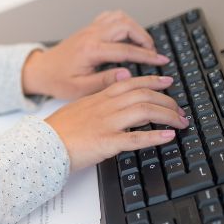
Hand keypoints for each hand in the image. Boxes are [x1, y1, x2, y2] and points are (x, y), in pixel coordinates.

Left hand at [22, 10, 168, 99]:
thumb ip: (105, 81)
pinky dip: (124, 22)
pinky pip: (111, 16)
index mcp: (90, 51)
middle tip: (153, 53)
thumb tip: (127, 74)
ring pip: (120, 17)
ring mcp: (90, 29)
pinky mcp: (89, 28)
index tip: (161, 61)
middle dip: (144, 38)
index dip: (147, 56)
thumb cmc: (58, 80)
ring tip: (143, 45)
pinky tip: (128, 35)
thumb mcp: (81, 88)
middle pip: (126, 26)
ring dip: (135, 28)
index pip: (126, 50)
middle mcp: (91, 35)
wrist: (41, 70)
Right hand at [45, 75, 187, 170]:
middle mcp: (106, 107)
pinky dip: (156, 137)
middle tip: (180, 109)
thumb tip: (111, 102)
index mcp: (98, 97)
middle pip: (144, 94)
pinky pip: (136, 138)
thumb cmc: (58, 130)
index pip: (131, 82)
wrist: (42, 143)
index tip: (167, 81)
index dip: (152, 80)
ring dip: (168, 115)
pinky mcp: (107, 142)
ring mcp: (107, 123)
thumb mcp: (78, 108)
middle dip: (167, 100)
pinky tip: (169, 137)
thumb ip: (96, 103)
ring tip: (181, 122)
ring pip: (145, 111)